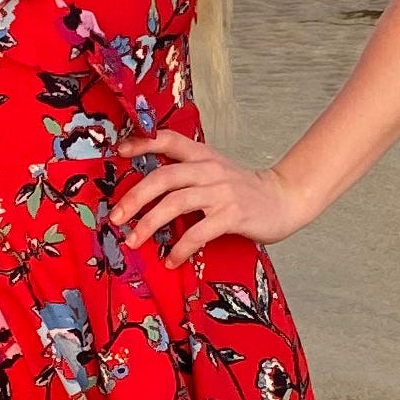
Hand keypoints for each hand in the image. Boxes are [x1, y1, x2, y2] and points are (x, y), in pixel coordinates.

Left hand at [110, 130, 315, 265]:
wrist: (283, 199)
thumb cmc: (242, 189)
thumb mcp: (214, 170)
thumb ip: (187, 172)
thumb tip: (148, 188)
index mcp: (202, 154)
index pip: (168, 139)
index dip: (142, 141)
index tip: (118, 151)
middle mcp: (209, 169)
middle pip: (163, 177)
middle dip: (135, 197)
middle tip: (115, 217)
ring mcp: (221, 192)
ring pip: (176, 203)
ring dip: (149, 223)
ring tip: (133, 240)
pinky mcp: (232, 215)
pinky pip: (199, 232)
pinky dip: (181, 248)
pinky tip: (171, 259)